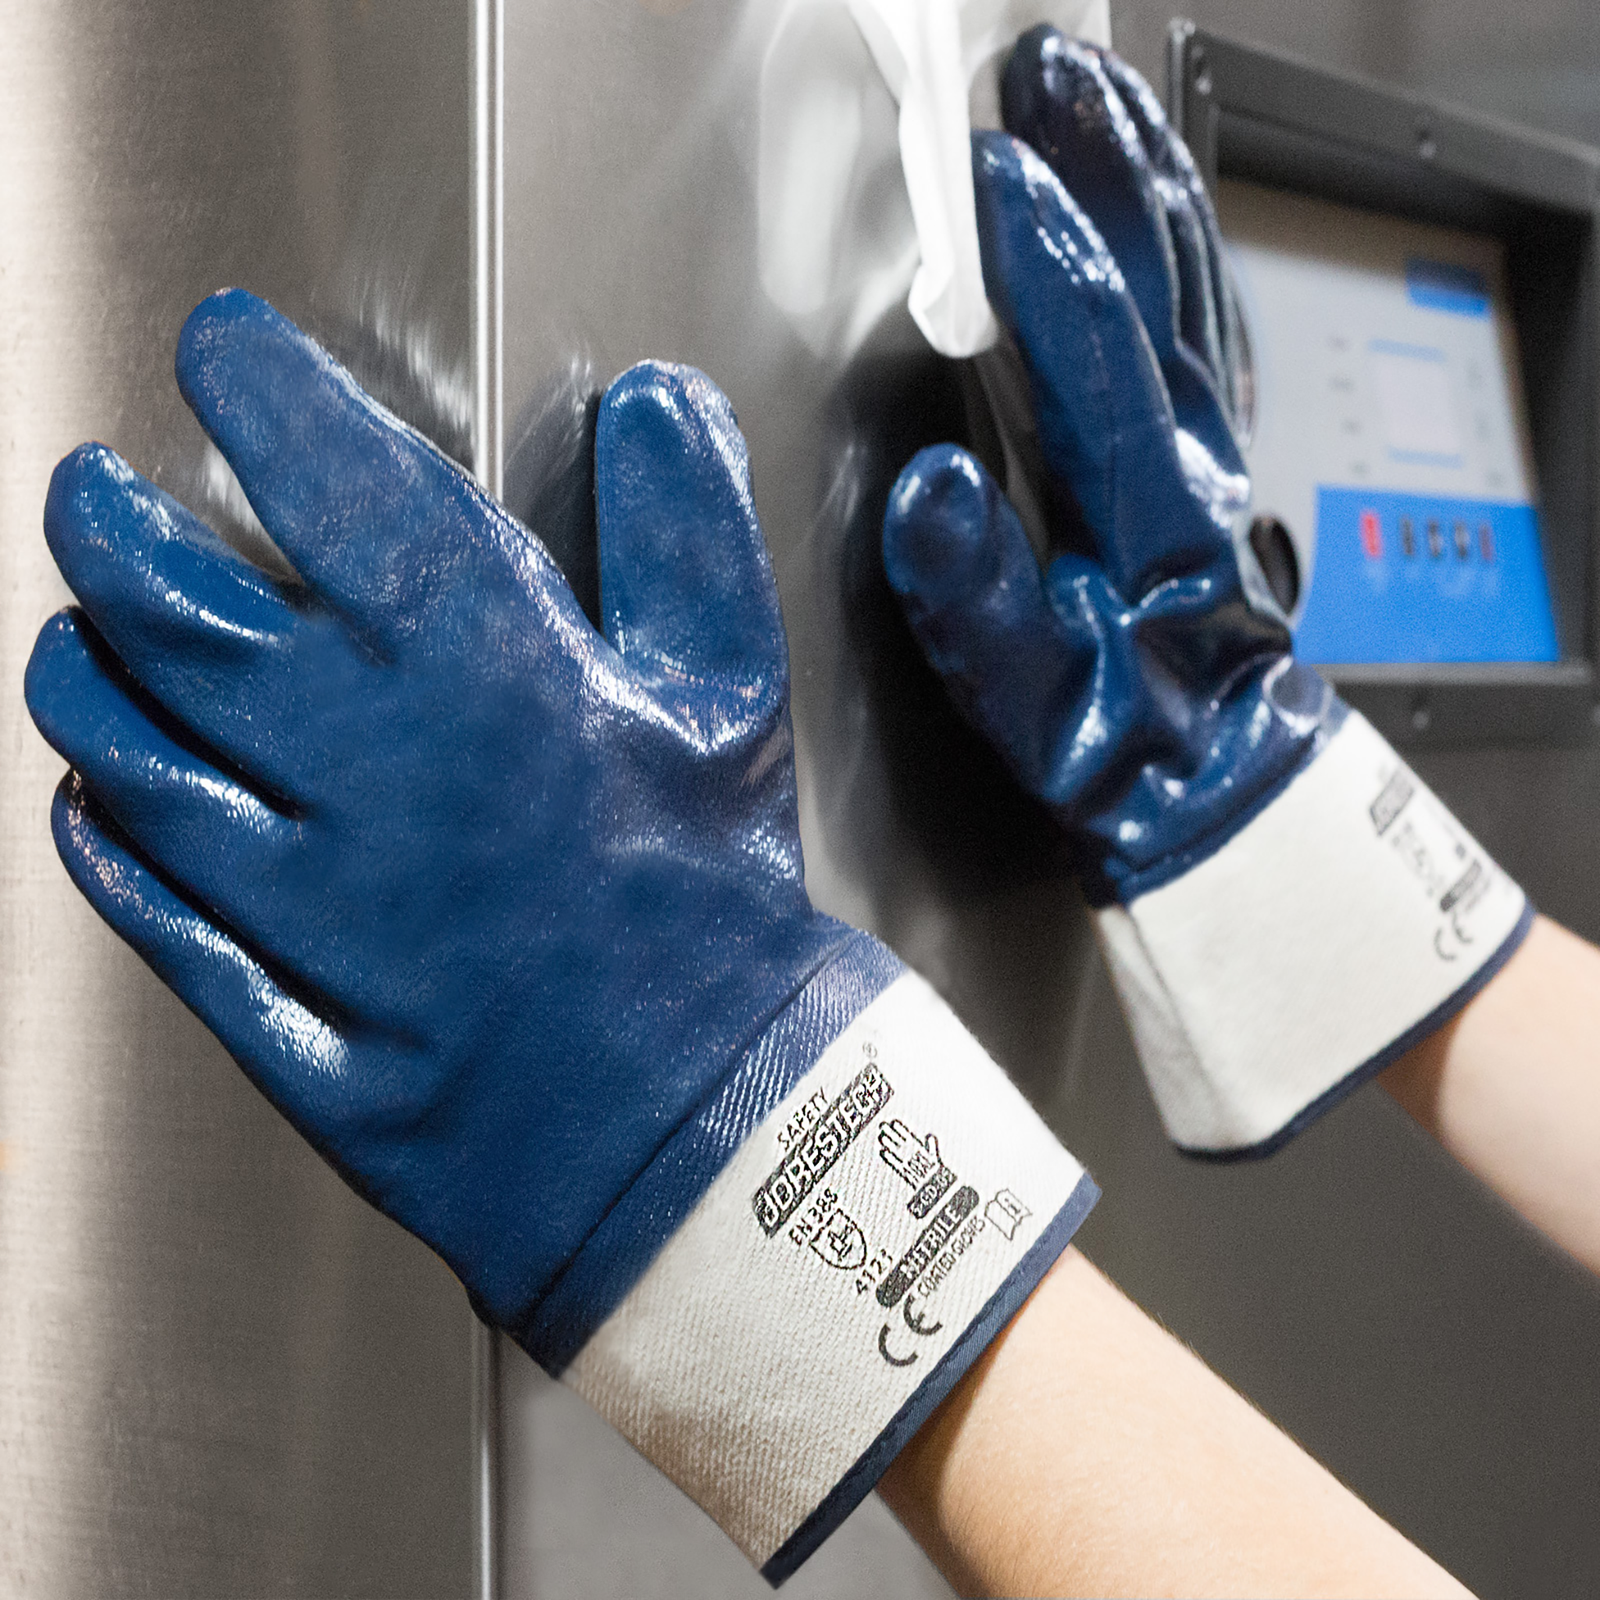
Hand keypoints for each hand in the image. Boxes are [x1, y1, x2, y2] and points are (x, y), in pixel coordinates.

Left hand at [25, 289, 1092, 1576]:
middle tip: (93, 497)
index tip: (225, 352)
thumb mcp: (735, 693)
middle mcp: (376, 778)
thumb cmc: (717, 907)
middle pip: (180, 620)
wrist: (711, 1128)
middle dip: (111, 533)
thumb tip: (653, 404)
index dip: (258, 391)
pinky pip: (163, 925)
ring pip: (140, 770)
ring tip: (73, 646)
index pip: (335, 484)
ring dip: (84, 690)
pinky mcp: (296, 1024)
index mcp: (489, 674)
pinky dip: (109, 856)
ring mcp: (317, 912)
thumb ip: (689, 527)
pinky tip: (94, 815)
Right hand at [882, 33, 1528, 1156]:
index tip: (987, 170)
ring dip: (1148, 186)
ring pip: (1195, 294)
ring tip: (1100, 101)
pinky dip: (1182, 248)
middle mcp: (1195, 470)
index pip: (1098, 364)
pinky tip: (1155, 209)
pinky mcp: (1215, 459)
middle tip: (1042, 79)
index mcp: (1146, 522)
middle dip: (1100, 173)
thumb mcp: (1037, 706)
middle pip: (1159, 292)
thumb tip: (928, 489)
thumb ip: (981, 603)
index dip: (1044, 264)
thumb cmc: (1126, 755)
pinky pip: (1208, 327)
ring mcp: (1216, 454)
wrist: (1222, 792)